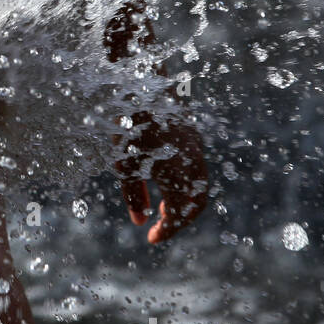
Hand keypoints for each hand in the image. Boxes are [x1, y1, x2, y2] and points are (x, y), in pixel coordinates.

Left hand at [115, 112, 208, 243]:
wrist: (142, 85)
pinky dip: (185, 185)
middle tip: (160, 227)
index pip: (177, 214)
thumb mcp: (124, 166)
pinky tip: (163, 184)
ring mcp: (195, 148)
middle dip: (180, 220)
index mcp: (176, 173)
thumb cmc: (129, 126)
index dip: (166, 230)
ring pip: (199, 186)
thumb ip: (133, 196)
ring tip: (161, 208)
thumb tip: (140, 222)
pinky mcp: (192, 137)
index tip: (152, 239)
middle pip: (196, 203)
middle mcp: (192, 162)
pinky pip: (196, 170)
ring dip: (184, 202)